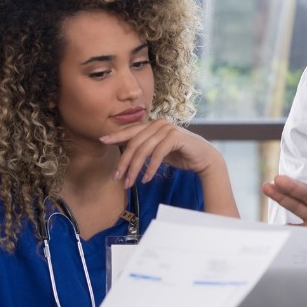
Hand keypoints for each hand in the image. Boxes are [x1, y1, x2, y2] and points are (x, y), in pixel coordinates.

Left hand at [101, 119, 225, 187]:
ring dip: (135, 168)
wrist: (204, 158)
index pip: (131, 130)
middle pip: (135, 143)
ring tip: (130, 182)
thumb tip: (126, 153)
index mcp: (153, 124)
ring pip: (144, 149)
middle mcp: (159, 123)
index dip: (116, 135)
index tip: (103, 141)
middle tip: (118, 178)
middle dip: (124, 162)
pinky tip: (146, 179)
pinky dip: (150, 168)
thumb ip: (145, 147)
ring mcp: (168, 129)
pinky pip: (158, 154)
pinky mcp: (176, 137)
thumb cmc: (181, 155)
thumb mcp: (158, 150)